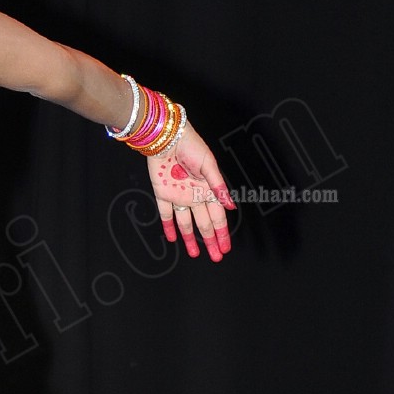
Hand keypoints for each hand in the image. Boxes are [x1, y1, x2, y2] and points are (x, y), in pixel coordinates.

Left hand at [146, 124, 236, 262]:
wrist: (167, 137)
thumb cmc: (191, 145)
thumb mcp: (209, 165)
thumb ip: (218, 187)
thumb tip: (230, 206)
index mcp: (208, 189)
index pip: (217, 216)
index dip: (221, 232)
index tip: (225, 247)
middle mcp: (194, 195)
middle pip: (204, 223)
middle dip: (210, 240)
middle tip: (215, 257)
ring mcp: (178, 195)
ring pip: (185, 222)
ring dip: (190, 238)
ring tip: (194, 254)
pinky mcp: (162, 193)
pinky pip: (165, 213)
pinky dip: (168, 226)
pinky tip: (173, 238)